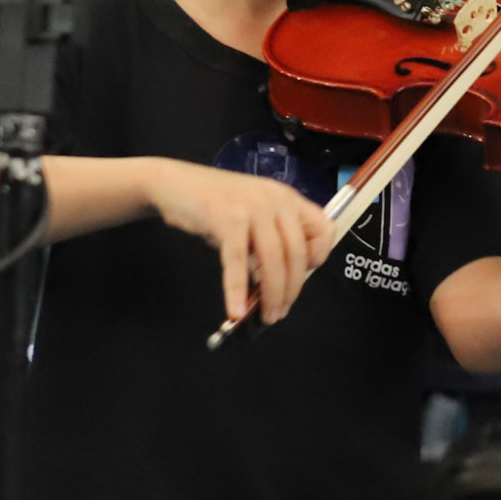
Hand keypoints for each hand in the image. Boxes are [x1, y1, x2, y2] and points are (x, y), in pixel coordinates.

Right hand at [144, 158, 339, 325]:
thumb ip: (270, 240)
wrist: (176, 183)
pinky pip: (237, 262)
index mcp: (288, 198)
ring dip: (272, 294)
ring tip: (267, 316)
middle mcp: (277, 200)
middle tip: (280, 311)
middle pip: (296, 252)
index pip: (324, 229)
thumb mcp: (254, 215)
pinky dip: (237, 290)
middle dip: (291, 288)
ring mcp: (253, 208)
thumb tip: (279, 282)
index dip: (319, 256)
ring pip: (273, 260)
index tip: (303, 275)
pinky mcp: (228, 219)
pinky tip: (237, 310)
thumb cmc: (216, 203)